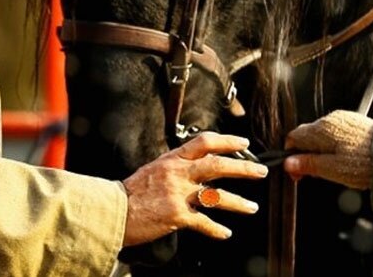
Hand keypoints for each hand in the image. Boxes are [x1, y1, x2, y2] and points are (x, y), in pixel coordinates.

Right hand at [121, 132, 266, 245]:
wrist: (113, 211)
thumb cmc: (132, 192)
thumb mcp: (154, 168)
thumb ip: (177, 165)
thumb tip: (197, 162)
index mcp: (173, 159)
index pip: (205, 142)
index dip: (227, 141)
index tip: (243, 141)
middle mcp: (178, 173)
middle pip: (218, 166)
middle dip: (243, 168)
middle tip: (260, 171)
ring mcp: (178, 195)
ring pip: (217, 196)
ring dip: (238, 202)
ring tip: (252, 207)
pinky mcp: (176, 216)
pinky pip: (203, 222)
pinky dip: (216, 229)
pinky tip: (225, 232)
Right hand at [283, 110, 372, 189]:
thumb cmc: (364, 162)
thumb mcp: (331, 169)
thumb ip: (308, 164)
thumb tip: (288, 163)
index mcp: (321, 129)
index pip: (293, 138)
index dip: (292, 157)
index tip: (298, 173)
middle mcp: (330, 120)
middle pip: (307, 136)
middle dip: (307, 155)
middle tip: (315, 175)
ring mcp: (343, 119)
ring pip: (322, 135)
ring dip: (322, 151)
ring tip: (333, 169)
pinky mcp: (355, 123)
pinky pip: (337, 133)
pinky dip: (335, 146)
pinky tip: (345, 159)